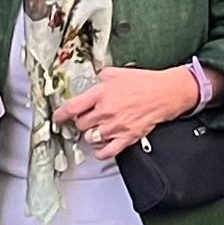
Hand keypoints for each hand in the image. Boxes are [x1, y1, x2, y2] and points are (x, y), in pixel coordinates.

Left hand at [60, 64, 203, 157]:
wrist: (165, 93)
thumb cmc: (144, 82)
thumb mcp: (117, 73)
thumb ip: (100, 78)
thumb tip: (91, 82)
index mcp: (101, 94)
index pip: (72, 107)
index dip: (61, 114)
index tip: (58, 117)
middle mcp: (106, 111)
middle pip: (80, 124)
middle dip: (81, 122)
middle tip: (85, 119)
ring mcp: (115, 126)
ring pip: (91, 138)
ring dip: (91, 134)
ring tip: (96, 129)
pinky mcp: (126, 137)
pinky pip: (107, 152)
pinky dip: (101, 152)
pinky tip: (101, 147)